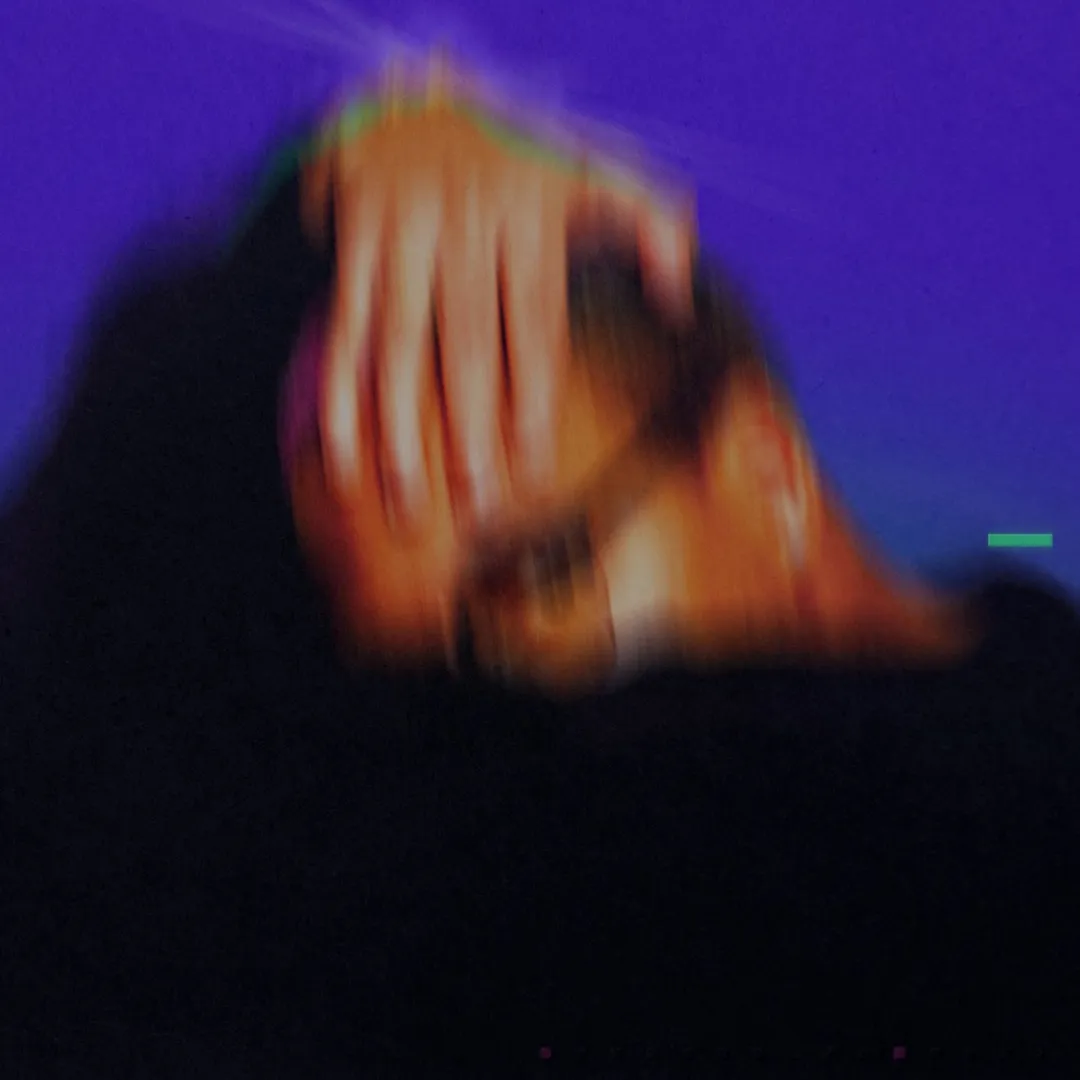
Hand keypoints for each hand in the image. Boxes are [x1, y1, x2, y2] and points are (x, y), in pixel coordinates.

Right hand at [303, 57, 696, 528]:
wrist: (413, 108)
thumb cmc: (516, 166)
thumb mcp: (591, 171)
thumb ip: (650, 222)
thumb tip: (679, 300)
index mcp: (529, 215)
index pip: (534, 326)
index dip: (532, 400)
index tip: (532, 467)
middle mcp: (465, 220)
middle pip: (465, 347)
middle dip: (469, 432)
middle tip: (477, 506)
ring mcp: (405, 228)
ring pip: (398, 344)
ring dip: (398, 427)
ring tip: (406, 501)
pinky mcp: (356, 235)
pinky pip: (346, 324)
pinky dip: (339, 389)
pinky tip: (343, 450)